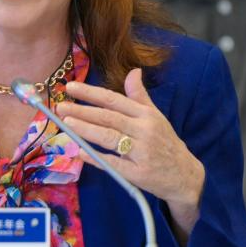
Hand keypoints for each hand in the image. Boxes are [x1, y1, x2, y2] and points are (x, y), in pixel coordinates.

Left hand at [56, 68, 204, 233]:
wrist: (184, 175)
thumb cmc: (165, 142)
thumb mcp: (156, 116)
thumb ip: (140, 96)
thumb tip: (133, 71)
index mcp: (146, 115)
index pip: (114, 100)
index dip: (91, 93)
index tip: (71, 87)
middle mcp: (144, 130)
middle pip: (109, 118)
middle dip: (83, 111)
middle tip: (61, 106)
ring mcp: (142, 152)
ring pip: (110, 138)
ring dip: (86, 130)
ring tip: (67, 123)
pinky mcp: (138, 173)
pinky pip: (114, 164)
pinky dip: (96, 158)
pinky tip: (80, 152)